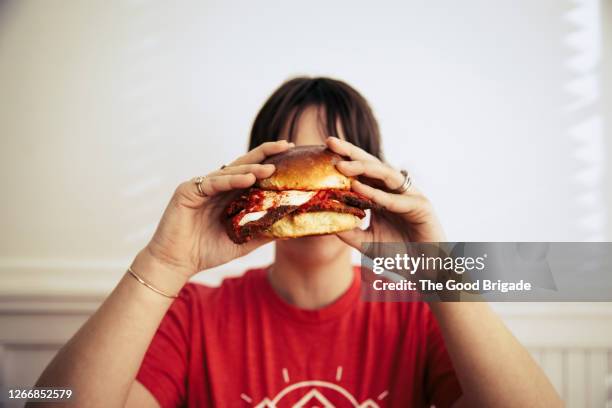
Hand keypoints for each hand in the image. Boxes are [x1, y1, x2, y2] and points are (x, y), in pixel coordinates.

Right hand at [144, 140, 293, 277]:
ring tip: (271, 168)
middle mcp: (216, 186)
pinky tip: (248, 178)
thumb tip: (290, 229)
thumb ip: (262, 232)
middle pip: (244, 165)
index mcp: (228, 195)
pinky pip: (213, 182)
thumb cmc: (206, 252)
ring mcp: (202, 187)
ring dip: (251, 169)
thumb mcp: (242, 242)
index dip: (270, 162)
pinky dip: (230, 180)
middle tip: (287, 145)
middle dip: (266, 154)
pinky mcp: (188, 191)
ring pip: (230, 172)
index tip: (292, 153)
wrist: (176, 264)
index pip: (252, 173)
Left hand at [325, 137, 445, 248]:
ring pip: (386, 175)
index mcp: (383, 194)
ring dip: (364, 168)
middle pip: (372, 165)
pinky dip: (378, 195)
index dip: (345, 160)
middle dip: (351, 153)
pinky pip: (396, 200)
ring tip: (342, 165)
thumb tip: (326, 220)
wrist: (425, 271)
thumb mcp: (366, 243)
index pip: (362, 172)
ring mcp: (409, 196)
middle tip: (330, 142)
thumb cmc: (398, 254)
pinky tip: (359, 189)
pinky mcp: (421, 207)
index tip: (323, 150)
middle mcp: (396, 191)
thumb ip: (349, 231)